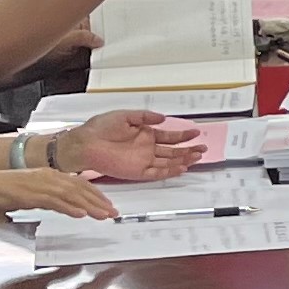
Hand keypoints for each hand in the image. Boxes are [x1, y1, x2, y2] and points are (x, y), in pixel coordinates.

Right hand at [0, 160, 116, 220]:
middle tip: (113, 212)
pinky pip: (54, 201)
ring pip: (71, 195)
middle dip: (99, 201)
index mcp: (50, 174)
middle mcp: (48, 176)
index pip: (80, 183)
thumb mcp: (33, 191)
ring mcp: (40, 185)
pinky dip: (69, 208)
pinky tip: (80, 214)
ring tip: (103, 216)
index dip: (96, 194)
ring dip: (90, 206)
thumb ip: (50, 196)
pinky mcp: (30, 195)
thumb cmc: (4, 190)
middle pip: (80, 188)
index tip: (108, 204)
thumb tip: (67, 204)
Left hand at [59, 108, 204, 181]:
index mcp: (144, 134)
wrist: (86, 143)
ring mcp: (143, 161)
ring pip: (168, 162)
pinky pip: (157, 173)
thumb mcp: (125, 115)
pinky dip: (170, 171)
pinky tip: (181, 167)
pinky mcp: (137, 171)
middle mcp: (146, 148)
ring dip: (183, 160)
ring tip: (197, 156)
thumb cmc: (99, 128)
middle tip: (202, 148)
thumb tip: (163, 118)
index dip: (183, 135)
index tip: (195, 132)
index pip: (168, 137)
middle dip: (188, 149)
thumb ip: (145, 117)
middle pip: (172, 151)